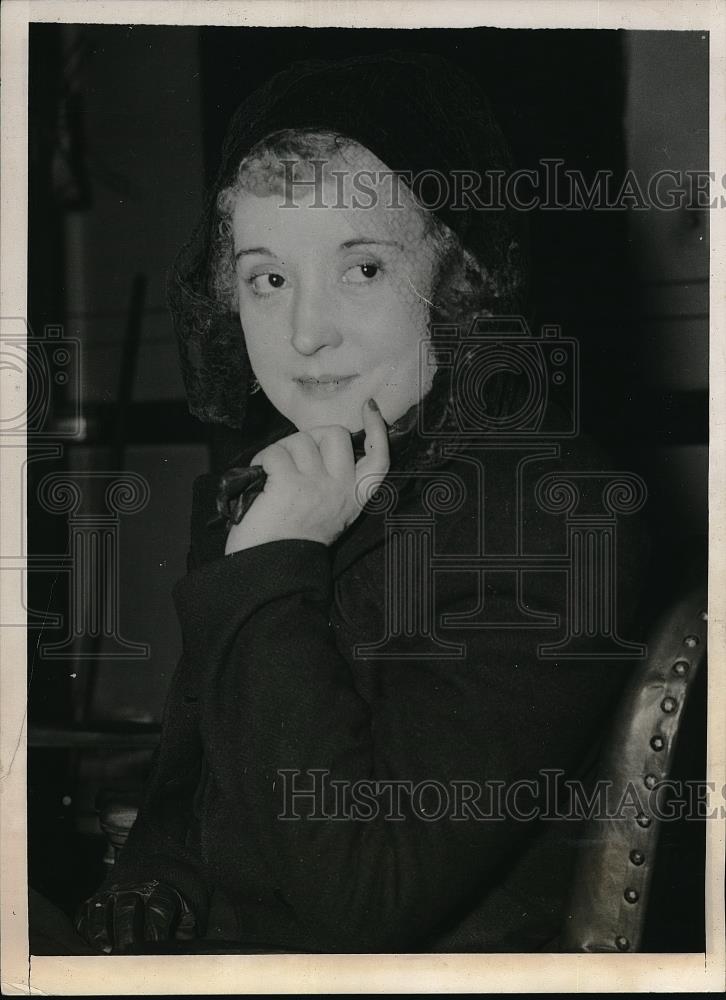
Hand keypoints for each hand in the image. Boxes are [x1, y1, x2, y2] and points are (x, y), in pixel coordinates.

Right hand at [75, 879, 196, 953]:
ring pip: (102, 909)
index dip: (156, 931)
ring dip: (101, 931)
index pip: (158, 910)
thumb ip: (186, 928)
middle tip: (127, 955)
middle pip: (127, 909)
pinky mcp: (97, 897)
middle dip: (126, 933)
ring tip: (105, 951)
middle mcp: (135, 888)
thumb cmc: (174, 894)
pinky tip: (87, 944)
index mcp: (160, 889)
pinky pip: (85, 912)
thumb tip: (182, 949)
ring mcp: (113, 891)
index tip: (154, 950)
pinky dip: (84, 929)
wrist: (159, 860)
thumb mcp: (188, 905)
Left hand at [225, 398, 389, 552]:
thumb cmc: (292, 539)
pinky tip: (259, 480)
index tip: (369, 408)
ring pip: (299, 441)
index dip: (377, 429)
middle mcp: (341, 488)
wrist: (270, 570)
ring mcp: (317, 485)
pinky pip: (275, 453)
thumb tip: (316, 447)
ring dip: (280, 452)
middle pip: (334, 434)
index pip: (378, 458)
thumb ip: (332, 481)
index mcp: (354, 497)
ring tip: (272, 477)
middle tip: (294, 459)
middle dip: (310, 437)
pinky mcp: (289, 484)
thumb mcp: (327, 511)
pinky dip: (262, 461)